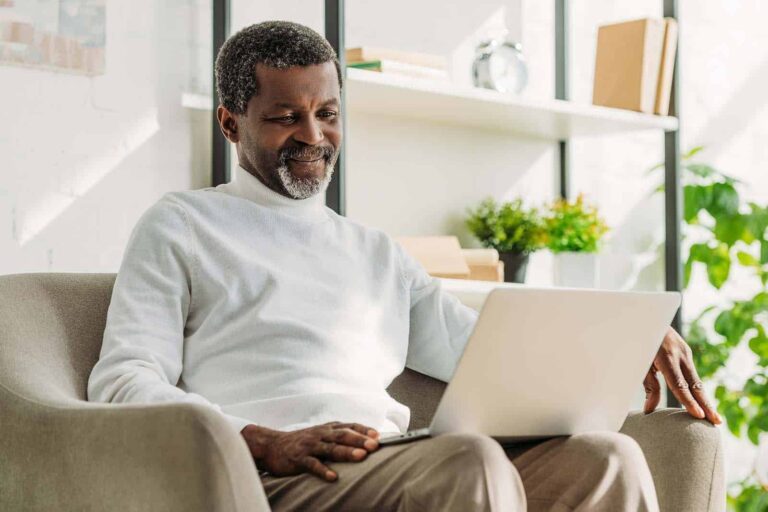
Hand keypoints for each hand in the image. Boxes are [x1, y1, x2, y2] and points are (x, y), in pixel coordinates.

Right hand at [241, 421, 379, 480]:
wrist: (272, 445)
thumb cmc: (302, 442)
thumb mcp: (321, 434)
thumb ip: (339, 436)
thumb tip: (365, 443)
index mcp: (327, 428)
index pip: (349, 426)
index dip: (364, 430)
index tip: (378, 436)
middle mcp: (321, 434)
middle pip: (343, 435)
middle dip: (360, 440)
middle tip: (375, 446)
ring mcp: (310, 446)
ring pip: (330, 448)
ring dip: (346, 452)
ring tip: (360, 457)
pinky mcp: (299, 459)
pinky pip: (313, 465)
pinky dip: (323, 471)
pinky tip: (333, 477)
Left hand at [644, 326, 721, 424]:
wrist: (647, 315)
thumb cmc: (638, 342)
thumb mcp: (639, 362)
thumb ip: (648, 386)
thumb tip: (650, 410)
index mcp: (666, 357)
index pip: (678, 384)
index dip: (688, 400)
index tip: (698, 415)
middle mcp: (679, 354)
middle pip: (694, 384)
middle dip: (705, 404)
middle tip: (715, 422)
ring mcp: (685, 352)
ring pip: (696, 380)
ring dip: (705, 399)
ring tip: (714, 417)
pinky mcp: (686, 352)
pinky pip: (692, 373)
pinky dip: (698, 389)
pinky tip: (703, 402)